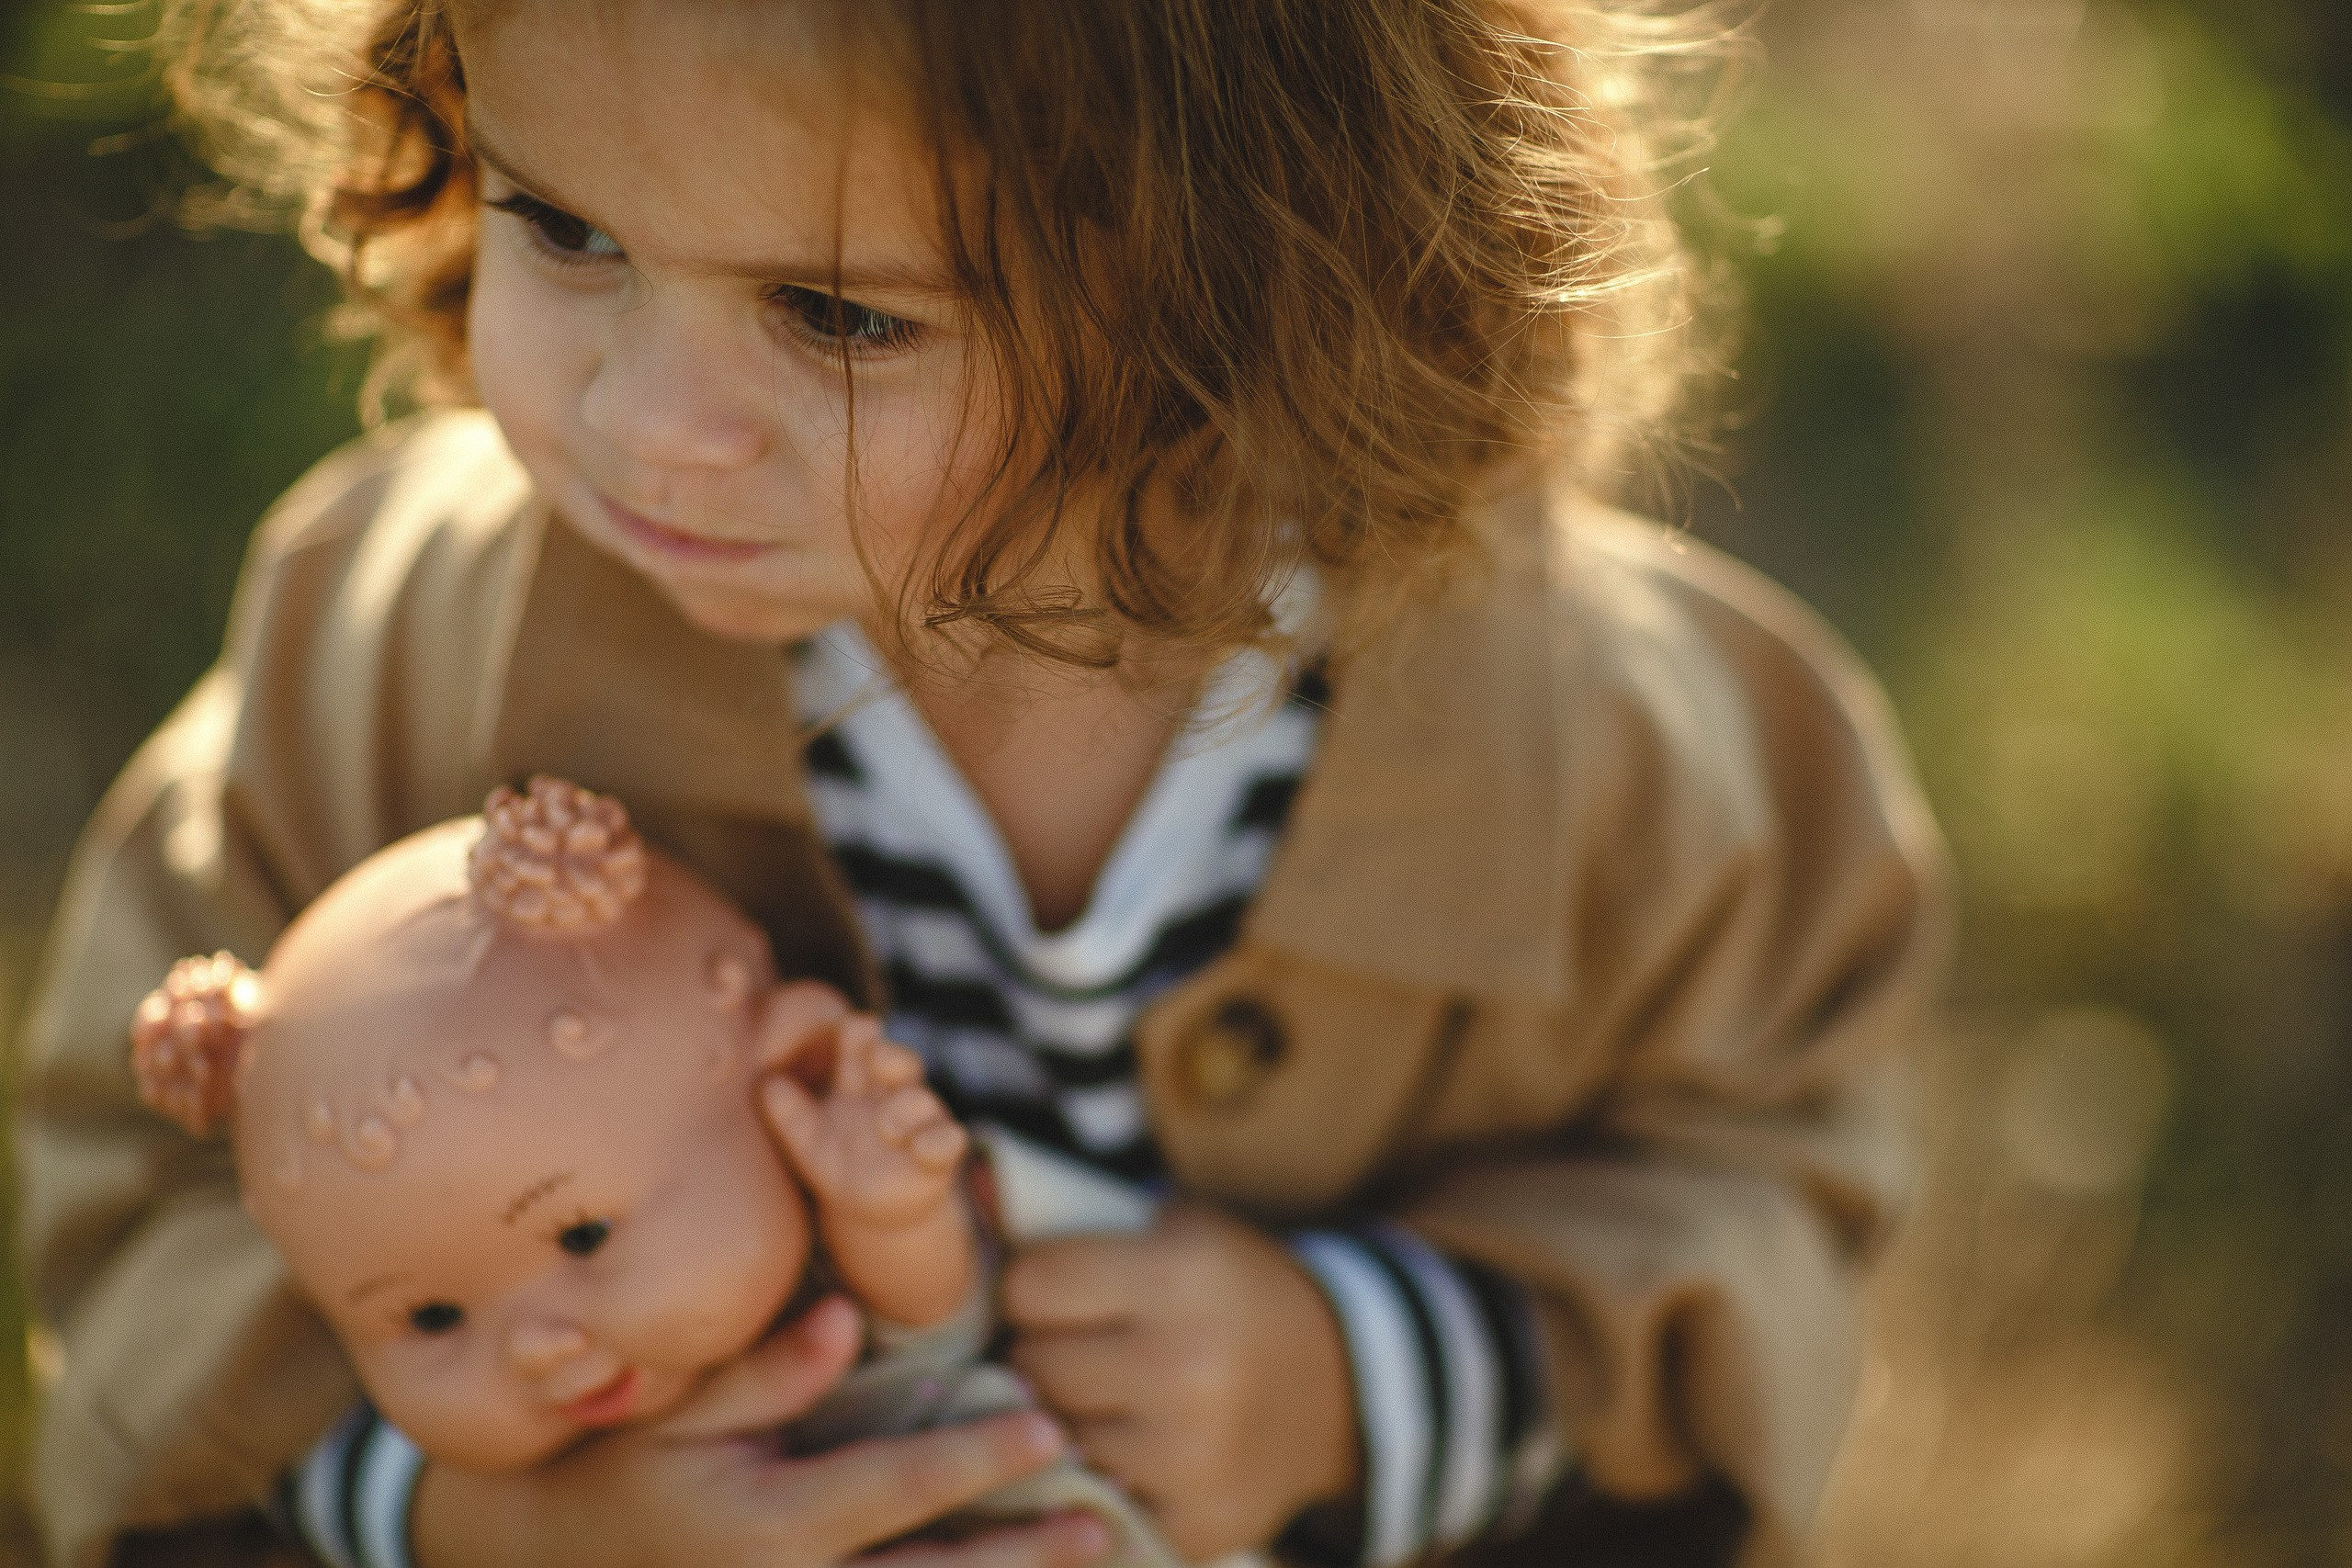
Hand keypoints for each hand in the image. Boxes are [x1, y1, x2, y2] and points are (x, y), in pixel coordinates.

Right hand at [412, 1295, 1111, 1567]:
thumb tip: (847, 1324)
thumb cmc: (618, 1466)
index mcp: (772, 1525)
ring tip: (1089, 1562)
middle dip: (1021, 1554)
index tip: (1046, 1426)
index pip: (896, 1488)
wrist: (549, 1558)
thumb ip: (767, 1373)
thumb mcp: (678, 1411)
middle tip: (1099, 1522)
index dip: (976, 1458)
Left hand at [765, 1015, 967, 1228]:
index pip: (864, 1048)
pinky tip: (921, 1148)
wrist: (872, 1211)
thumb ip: (790, 1115)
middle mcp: (895, 1095)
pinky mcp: (939, 1154)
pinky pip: (950, 1139)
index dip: (860, 1036)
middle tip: (877, 1057)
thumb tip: (769, 1084)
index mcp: (863, 1085)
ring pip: (924, 1100)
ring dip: (907, 1106)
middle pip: (902, 1062)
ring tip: (887, 1126)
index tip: (851, 1026)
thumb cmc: (840, 1163)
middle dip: (891, 1055)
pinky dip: (939, 1141)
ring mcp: (921, 1124)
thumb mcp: (808, 1142)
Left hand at [1002, 1204, 1361, 1559]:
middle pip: (1035, 1364)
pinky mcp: (1193, 1524)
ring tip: (1101, 1393)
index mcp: (1182, 1278)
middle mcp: (1187, 1368)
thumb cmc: (1233, 1290)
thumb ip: (1074, 1214)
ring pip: (1054, 1436)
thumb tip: (974, 1184)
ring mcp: (1191, 1456)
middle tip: (1071, 1344)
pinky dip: (1097, 1476)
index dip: (1030, 1285)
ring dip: (1061, 1416)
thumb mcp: (1174, 1229)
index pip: (1031, 1284)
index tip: (1050, 1290)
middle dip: (1038, 1351)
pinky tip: (1127, 1446)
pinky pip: (1092, 1500)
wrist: (1337, 1385)